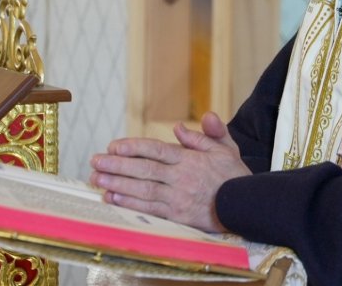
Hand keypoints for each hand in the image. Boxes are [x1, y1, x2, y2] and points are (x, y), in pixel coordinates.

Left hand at [89, 111, 250, 231]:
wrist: (246, 205)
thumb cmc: (233, 175)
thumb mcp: (225, 148)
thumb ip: (205, 133)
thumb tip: (180, 126)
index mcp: (190, 159)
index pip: (156, 150)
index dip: (133, 147)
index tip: (113, 145)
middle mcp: (181, 178)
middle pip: (144, 170)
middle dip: (117, 165)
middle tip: (95, 161)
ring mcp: (178, 198)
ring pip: (142, 190)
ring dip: (117, 184)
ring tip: (97, 178)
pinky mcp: (177, 216)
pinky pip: (149, 209)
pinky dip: (129, 203)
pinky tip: (113, 198)